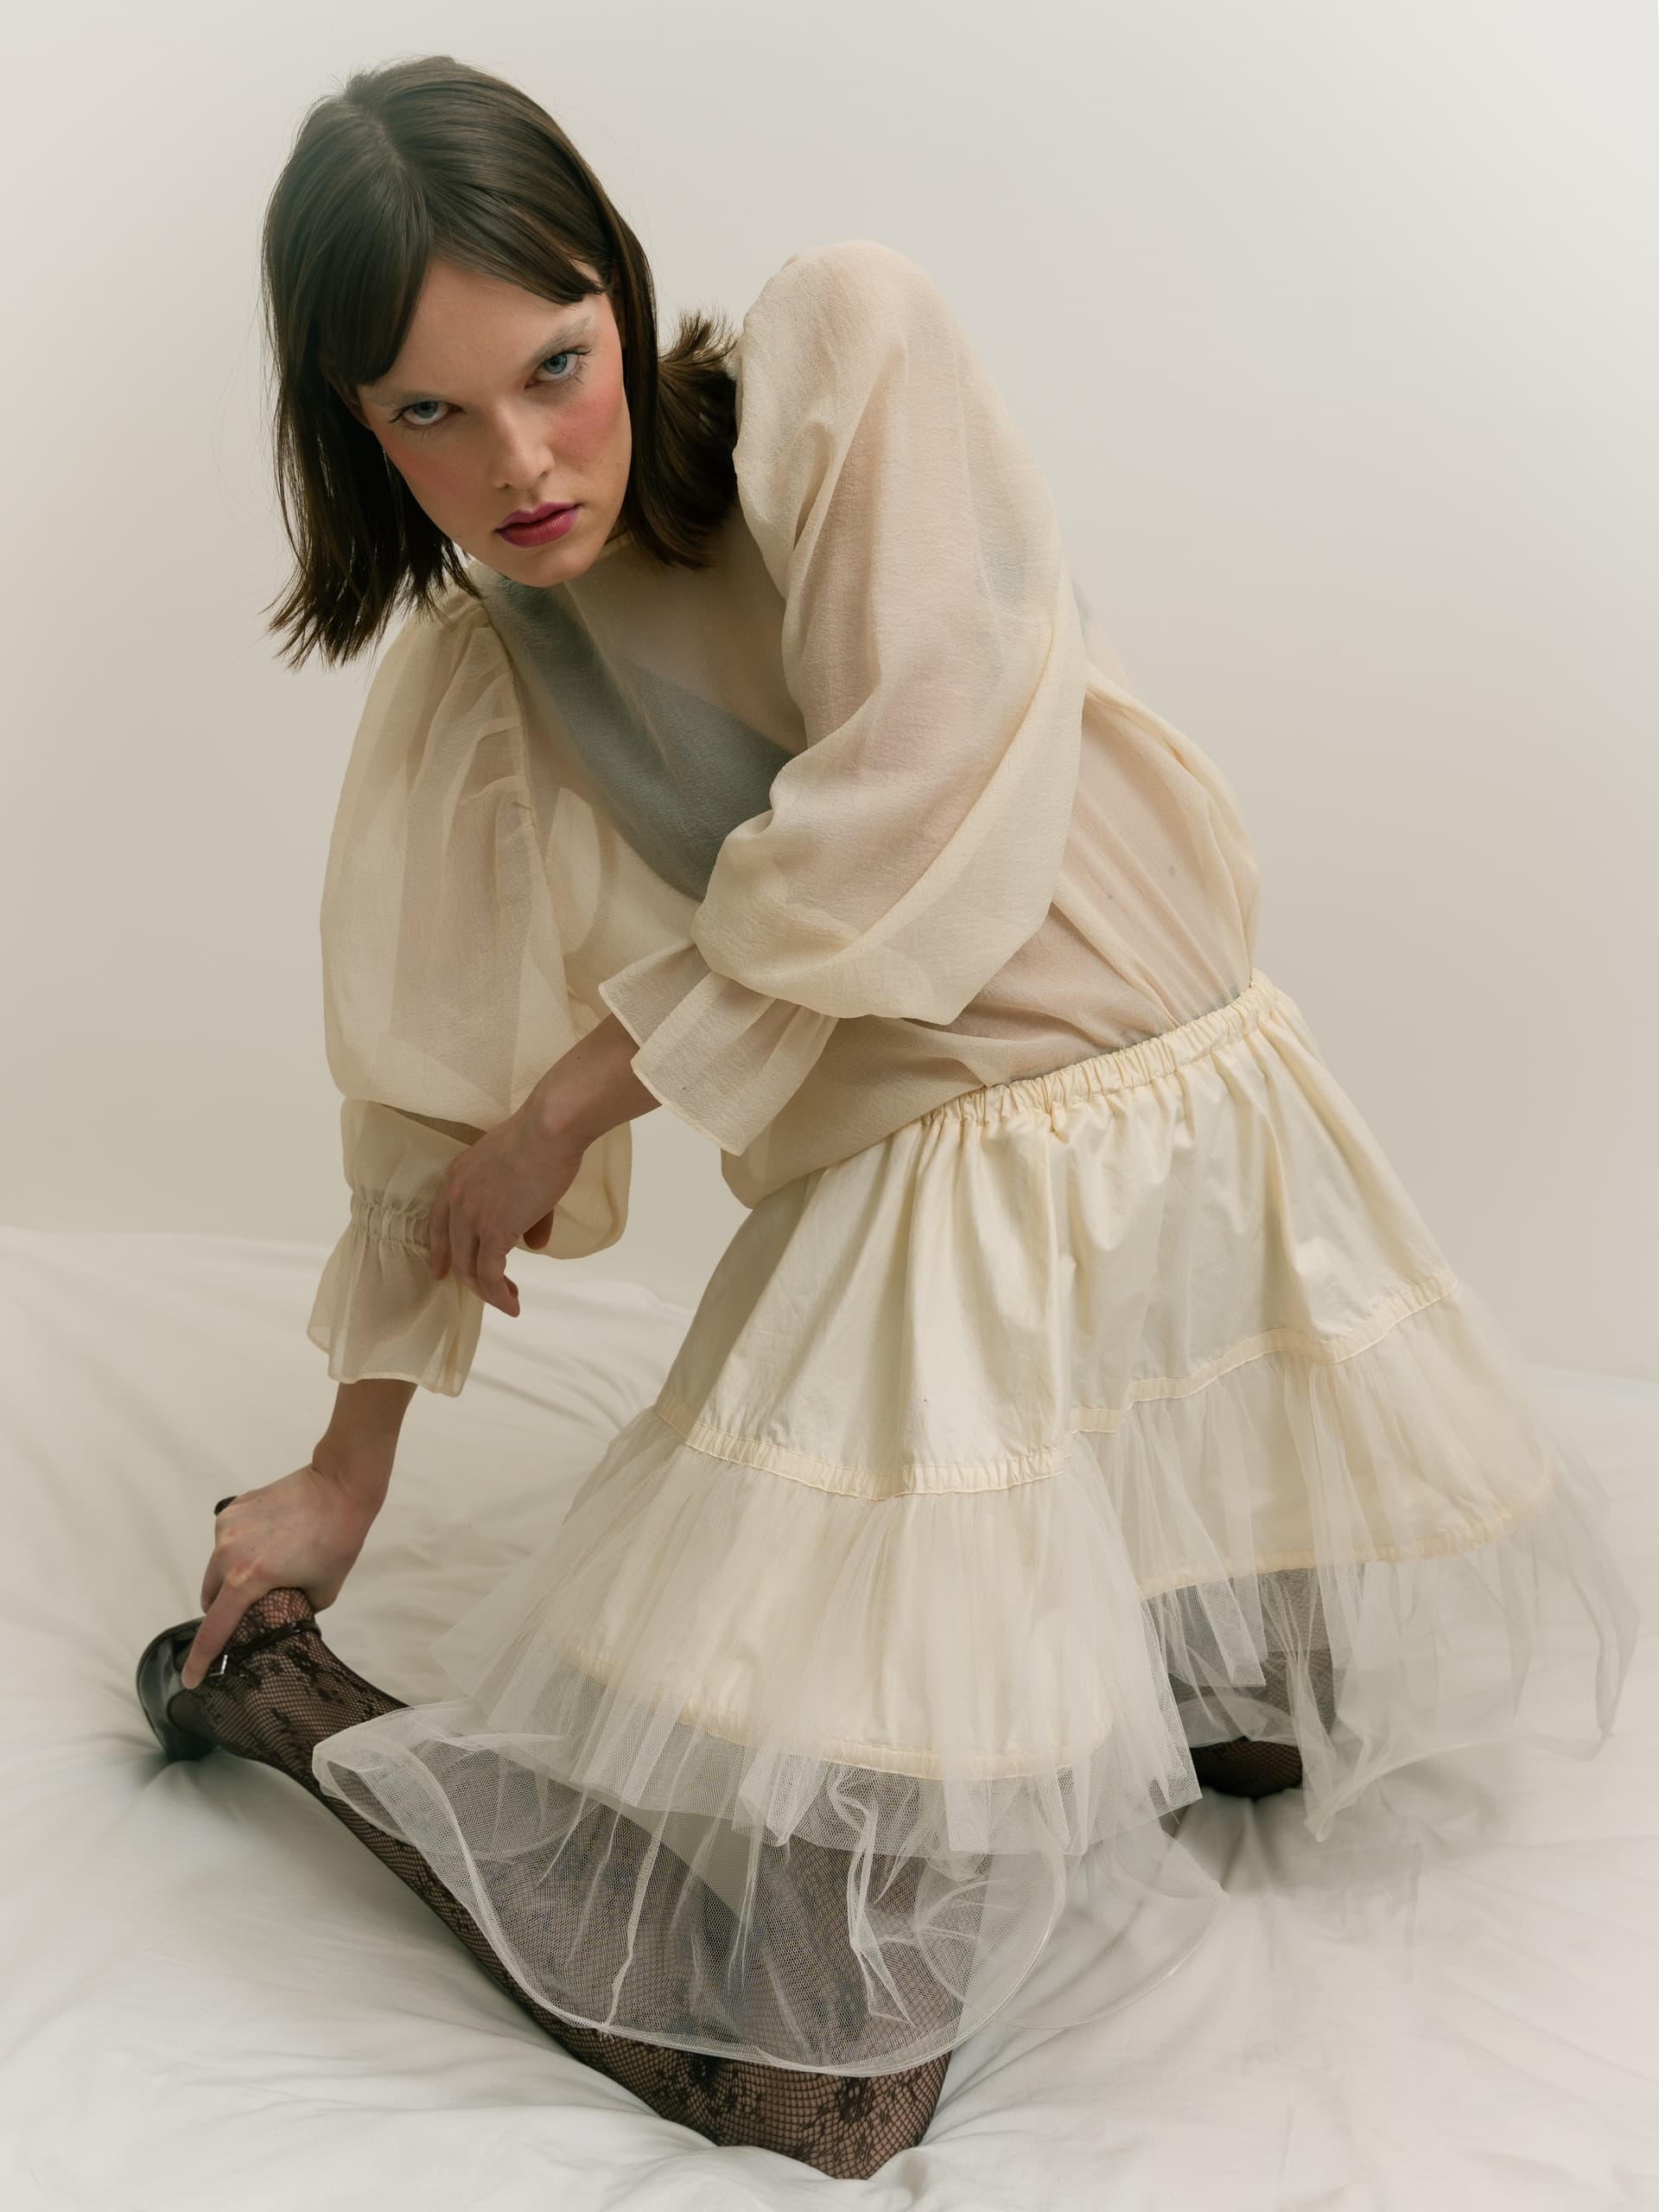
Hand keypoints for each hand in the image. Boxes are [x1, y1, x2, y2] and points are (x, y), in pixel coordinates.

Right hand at [179, 1462, 380, 1690]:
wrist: (340, 1486)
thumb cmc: (338, 1539)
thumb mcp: (323, 1592)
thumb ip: (296, 1610)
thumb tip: (285, 1615)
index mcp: (248, 1579)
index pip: (215, 1629)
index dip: (202, 1659)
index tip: (191, 1680)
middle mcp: (228, 1553)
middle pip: (208, 1597)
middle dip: (221, 1611)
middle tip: (248, 1613)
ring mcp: (227, 1527)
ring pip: (214, 1568)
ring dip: (228, 1580)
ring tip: (262, 1574)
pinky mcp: (233, 1508)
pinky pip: (225, 1541)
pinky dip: (236, 1552)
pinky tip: (265, 1546)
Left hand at [428, 1099, 585, 1316]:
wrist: (549, 1129)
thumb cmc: (542, 1141)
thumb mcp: (522, 1173)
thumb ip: (524, 1212)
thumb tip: (534, 1244)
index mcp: (457, 1177)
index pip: (437, 1222)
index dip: (439, 1250)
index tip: (441, 1270)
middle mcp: (456, 1198)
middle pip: (453, 1250)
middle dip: (469, 1276)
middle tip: (489, 1291)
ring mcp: (471, 1216)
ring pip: (469, 1268)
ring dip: (488, 1291)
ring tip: (508, 1302)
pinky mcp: (494, 1231)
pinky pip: (490, 1274)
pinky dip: (499, 1294)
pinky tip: (512, 1304)